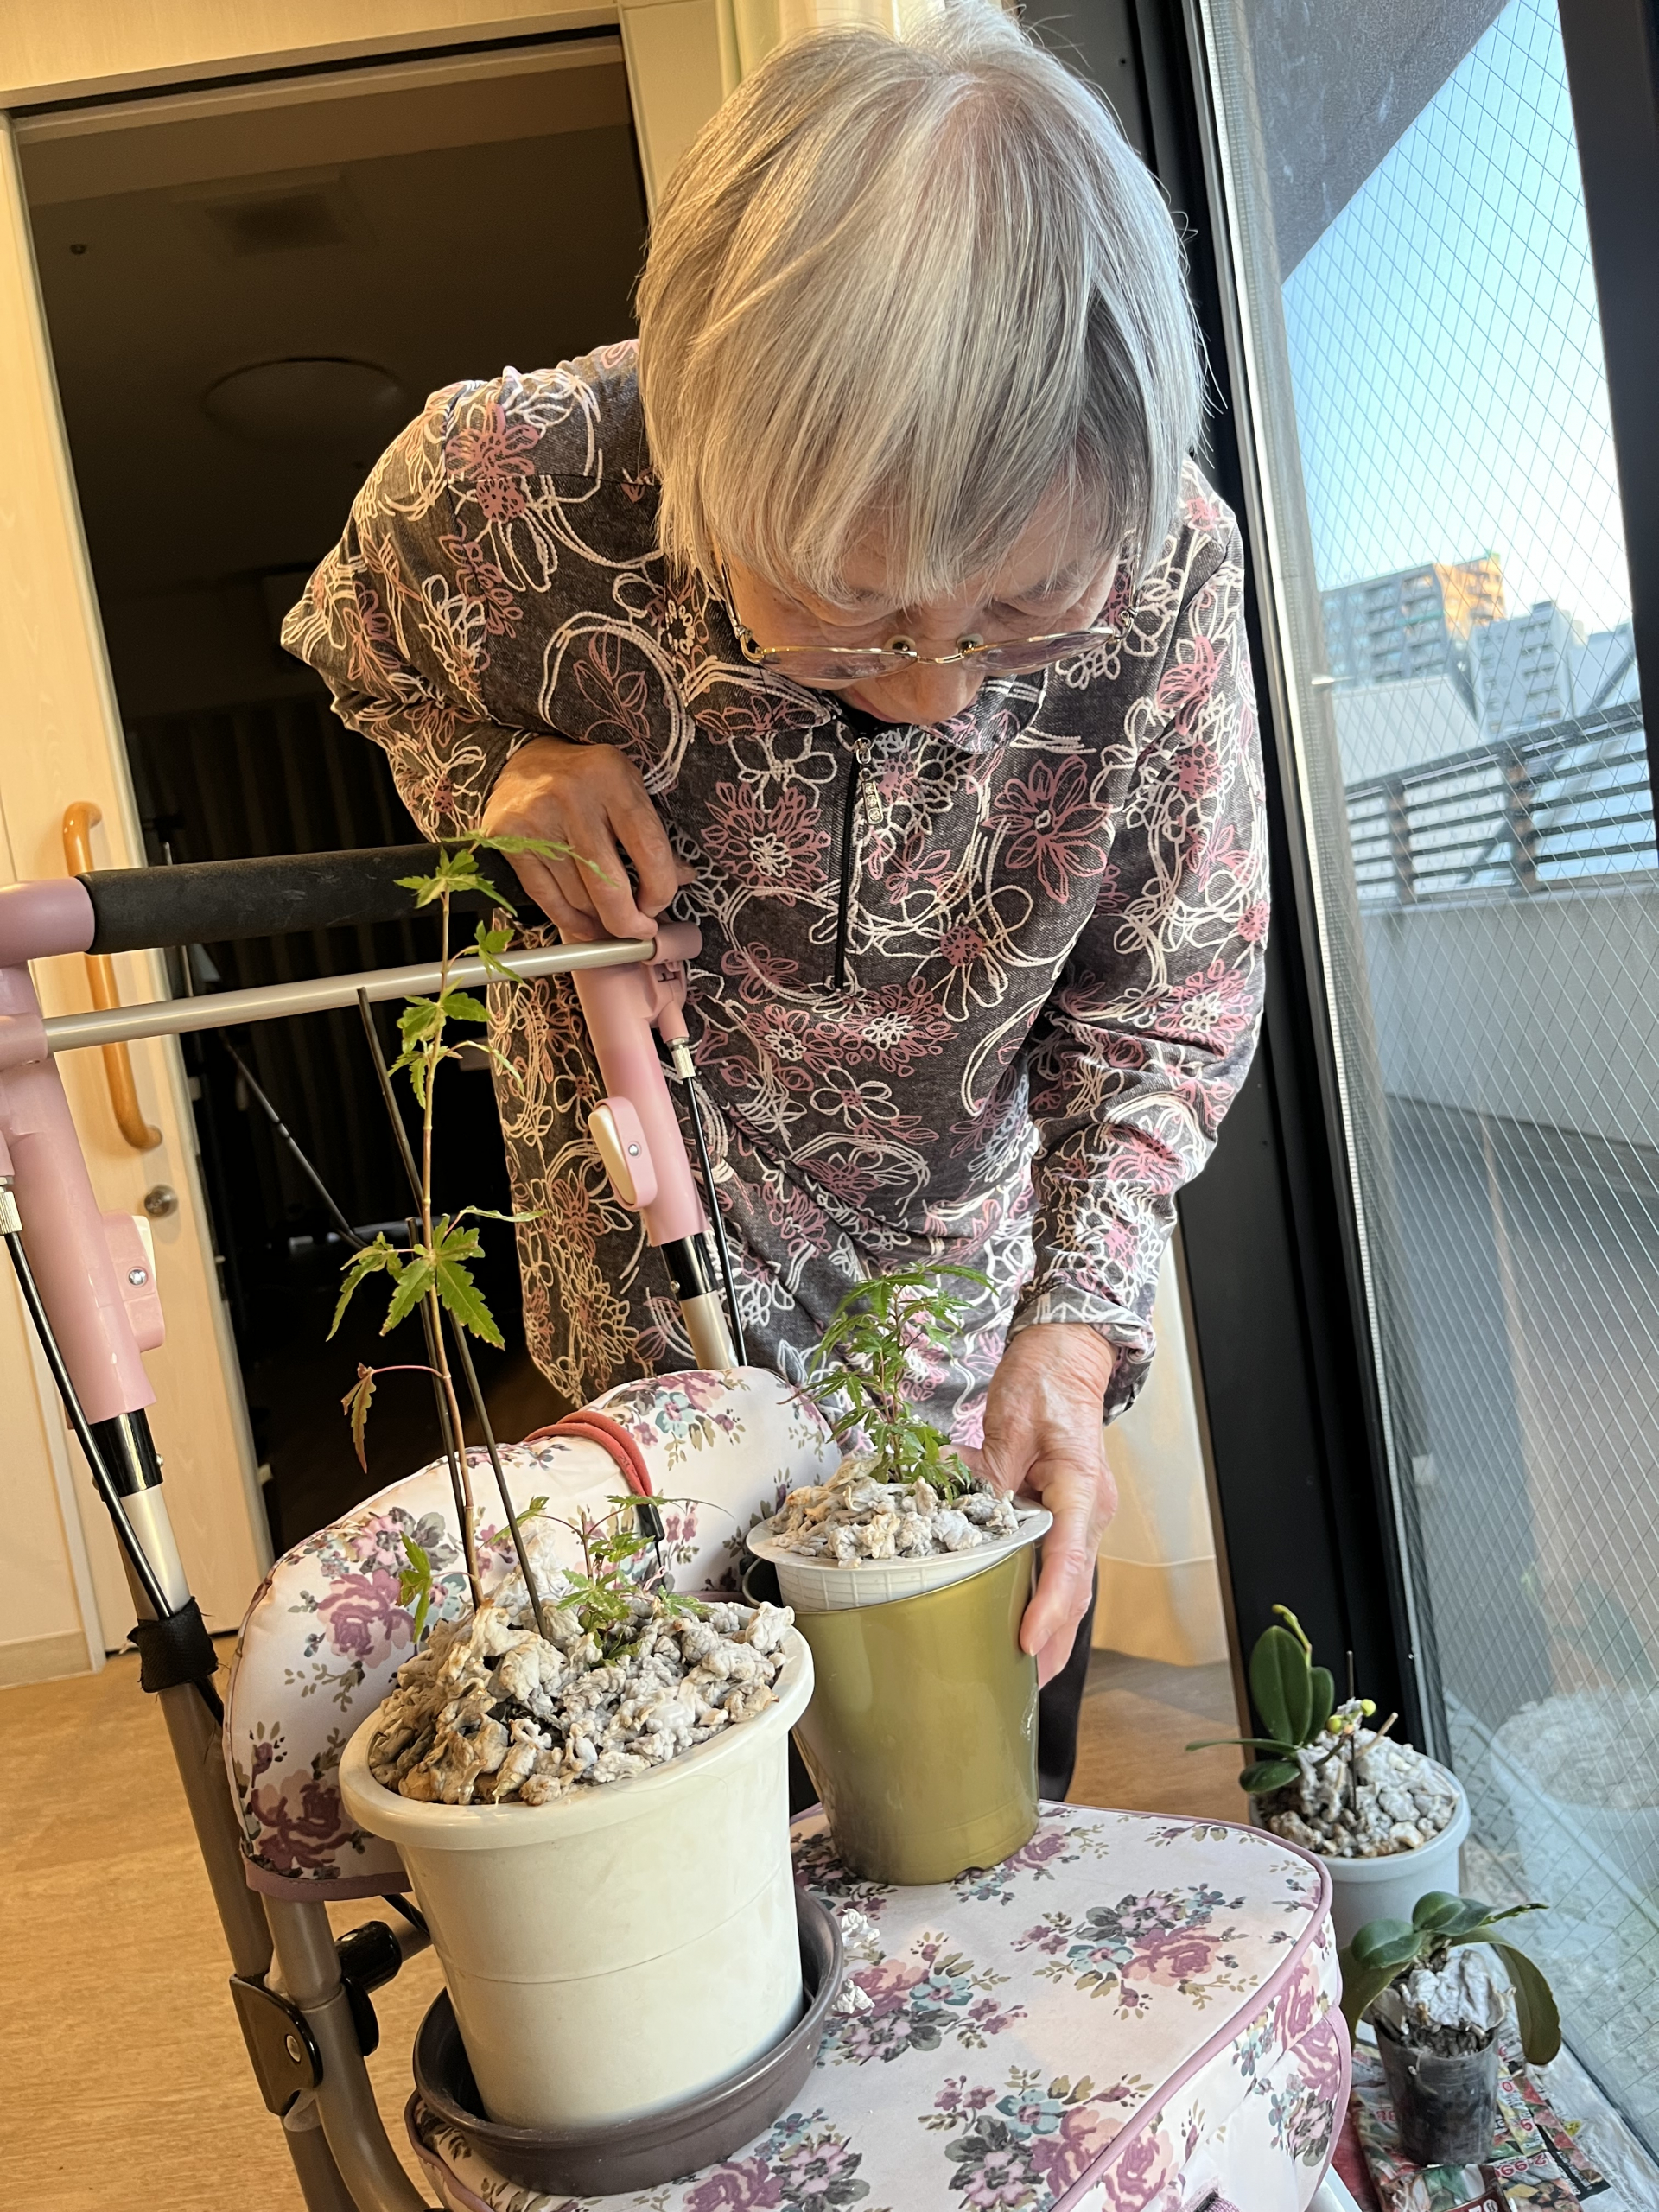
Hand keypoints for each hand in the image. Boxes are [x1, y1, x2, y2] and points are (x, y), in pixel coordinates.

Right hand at [481, 734, 694, 939]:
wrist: (524, 760)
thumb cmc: (587, 779)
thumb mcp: (627, 789)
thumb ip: (652, 833)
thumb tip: (682, 878)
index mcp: (613, 779)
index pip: (650, 850)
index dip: (660, 890)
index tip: (658, 905)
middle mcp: (574, 799)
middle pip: (608, 885)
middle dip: (629, 922)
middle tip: (639, 931)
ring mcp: (537, 821)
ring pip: (578, 897)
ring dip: (600, 921)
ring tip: (611, 923)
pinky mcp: (510, 841)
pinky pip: (546, 898)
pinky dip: (570, 920)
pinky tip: (586, 925)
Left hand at [979, 1323, 1117, 1686]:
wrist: (1065, 1358)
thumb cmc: (1044, 1382)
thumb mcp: (1009, 1422)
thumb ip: (989, 1473)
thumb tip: (963, 1513)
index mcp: (1080, 1489)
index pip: (1067, 1560)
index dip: (1048, 1606)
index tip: (1026, 1641)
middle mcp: (1089, 1511)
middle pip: (1075, 1587)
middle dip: (1054, 1640)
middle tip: (1023, 1685)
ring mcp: (1082, 1516)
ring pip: (1072, 1584)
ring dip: (1052, 1629)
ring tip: (1023, 1674)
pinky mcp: (1067, 1515)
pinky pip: (1059, 1567)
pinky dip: (1045, 1600)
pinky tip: (1022, 1626)